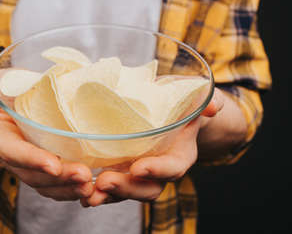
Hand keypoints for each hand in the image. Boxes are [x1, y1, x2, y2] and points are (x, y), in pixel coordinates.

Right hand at [0, 73, 93, 200]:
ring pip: (46, 184)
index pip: (13, 152)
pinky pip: (55, 183)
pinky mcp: (44, 164)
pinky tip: (92, 187)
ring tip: (91, 187)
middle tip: (84, 176)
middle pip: (33, 174)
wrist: (11, 97)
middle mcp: (13, 156)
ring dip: (68, 188)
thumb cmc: (1, 90)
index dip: (32, 160)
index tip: (54, 165)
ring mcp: (29, 163)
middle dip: (58, 179)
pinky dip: (72, 188)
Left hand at [82, 89, 224, 206]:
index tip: (138, 167)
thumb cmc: (179, 103)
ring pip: (126, 192)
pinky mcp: (121, 171)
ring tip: (88, 194)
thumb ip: (203, 100)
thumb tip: (211, 107)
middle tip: (105, 182)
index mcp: (180, 154)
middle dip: (127, 188)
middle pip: (148, 188)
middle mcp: (159, 169)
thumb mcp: (192, 96)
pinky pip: (110, 188)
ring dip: (107, 195)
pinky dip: (95, 192)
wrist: (165, 112)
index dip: (157, 170)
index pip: (173, 168)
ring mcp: (139, 173)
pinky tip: (80, 191)